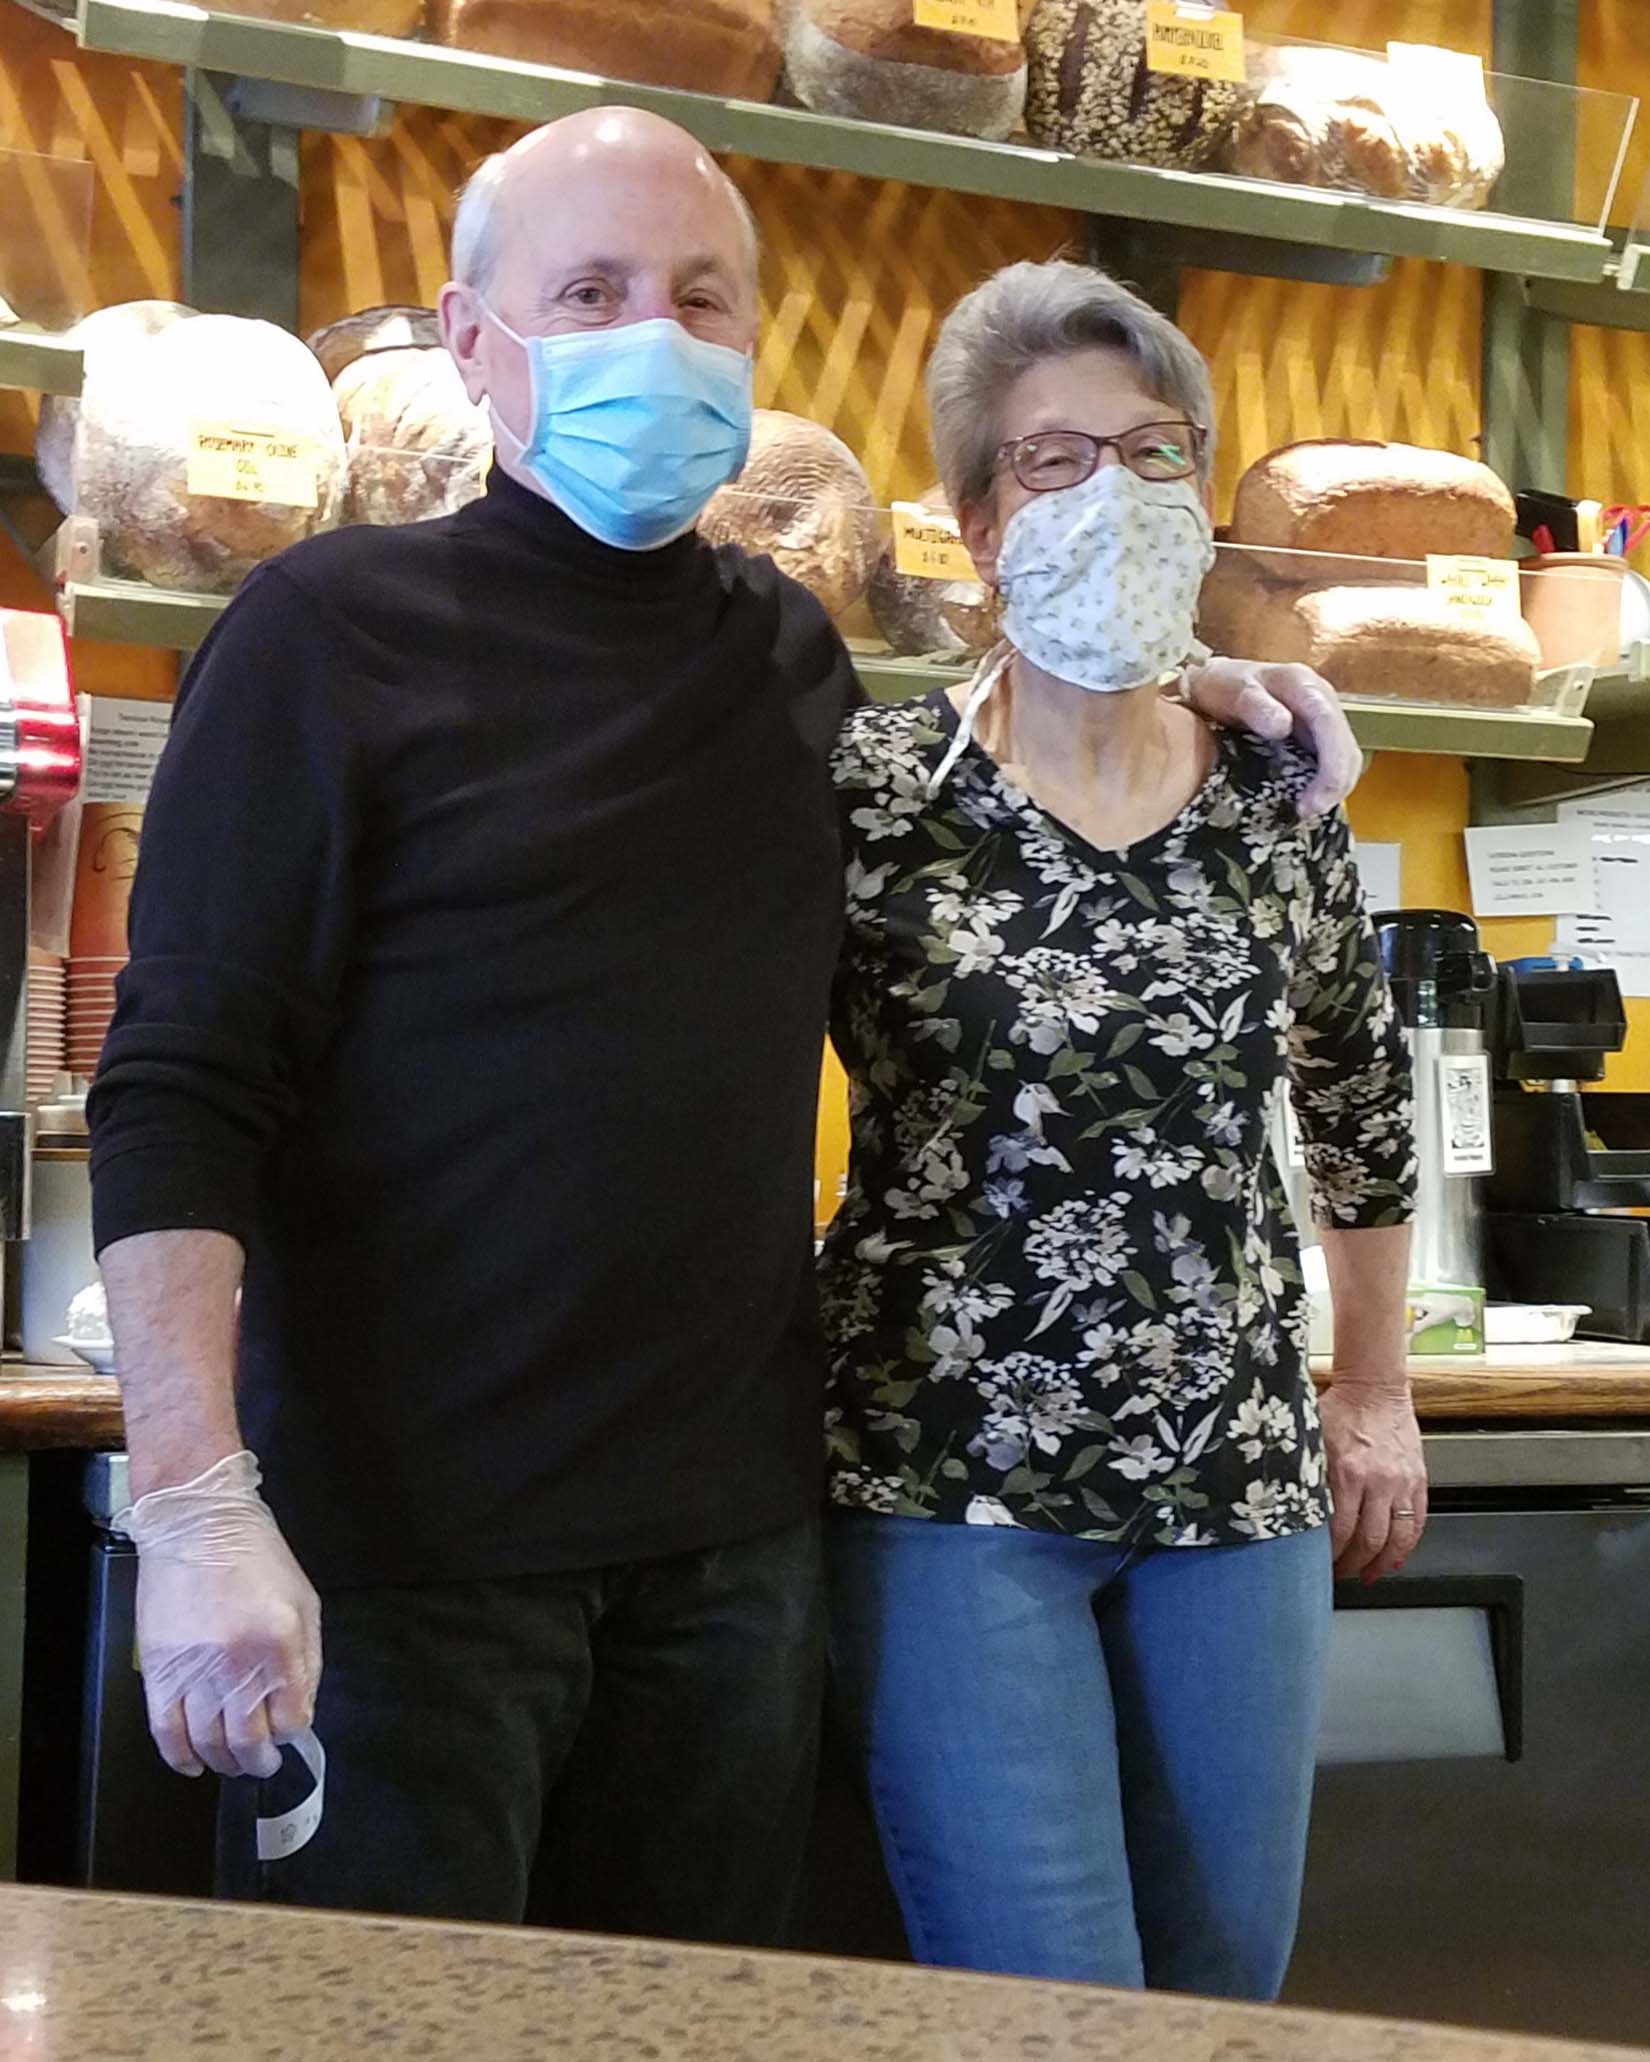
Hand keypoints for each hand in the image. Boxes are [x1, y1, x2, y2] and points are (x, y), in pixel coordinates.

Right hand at [121, 1451, 321, 1780]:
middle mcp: (236, 1663)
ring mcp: (193, 1669)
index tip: (290, 1735)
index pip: (292, 1718)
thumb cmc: (257, 1558)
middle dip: (260, 1761)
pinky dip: (179, 1757)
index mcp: (279, 1642)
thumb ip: (307, 1660)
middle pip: (249, 1741)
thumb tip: (300, 1711)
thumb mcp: (304, 1600)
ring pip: (208, 1743)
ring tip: (232, 1762)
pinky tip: (193, 1762)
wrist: (197, 1524)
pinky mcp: (157, 1670)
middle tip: (263, 1762)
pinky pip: (165, 1731)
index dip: (293, 1734)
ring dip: (223, 1762)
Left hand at [1180, 658, 1361, 816]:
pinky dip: (1324, 785)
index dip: (1331, 766)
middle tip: (1306, 812)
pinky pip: (1331, 763)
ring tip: (1304, 811)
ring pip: (1344, 758)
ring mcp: (1322, 719)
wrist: (1216, 682)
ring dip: (1332, 789)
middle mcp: (1322, 701)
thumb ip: (1255, 705)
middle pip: (1345, 747)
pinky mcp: (1316, 735)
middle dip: (1334, 785)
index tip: (1314, 799)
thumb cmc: (1223, 686)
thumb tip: (1282, 726)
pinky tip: (1305, 801)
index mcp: (1304, 686)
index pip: (1329, 725)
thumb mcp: (1233, 691)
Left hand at [1318, 1378, 1427, 1583]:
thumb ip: (1308, 1475)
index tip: (1321, 1565)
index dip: (1331, 1555)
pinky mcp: (1418, 1481)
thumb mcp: (1312, 1440)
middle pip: (1369, 1540)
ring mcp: (1401, 1483)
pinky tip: (1394, 1558)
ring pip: (1397, 1539)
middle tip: (1341, 1575)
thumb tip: (1292, 1508)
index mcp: (1346, 1472)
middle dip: (1353, 1565)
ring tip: (1368, 1575)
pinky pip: (1417, 1523)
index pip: (1340, 1530)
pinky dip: (1407, 1546)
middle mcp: (1377, 1481)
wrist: (1375, 1388)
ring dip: (1381, 1564)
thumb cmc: (1341, 1410)